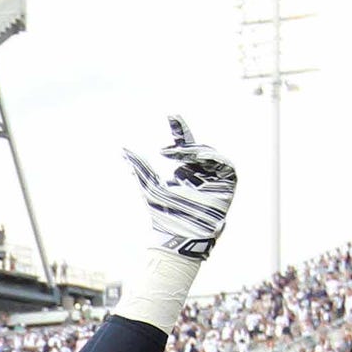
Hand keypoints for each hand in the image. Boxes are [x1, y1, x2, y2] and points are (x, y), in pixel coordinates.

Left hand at [124, 116, 238, 260]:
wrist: (178, 236)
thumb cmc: (164, 215)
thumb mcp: (149, 186)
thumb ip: (140, 167)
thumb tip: (123, 151)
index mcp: (185, 170)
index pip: (183, 145)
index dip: (179, 129)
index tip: (171, 115)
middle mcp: (201, 172)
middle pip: (197, 148)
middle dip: (184, 147)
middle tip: (167, 151)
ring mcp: (215, 178)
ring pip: (211, 154)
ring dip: (196, 151)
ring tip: (180, 154)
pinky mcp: (228, 185)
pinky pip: (226, 165)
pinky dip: (214, 157)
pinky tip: (199, 156)